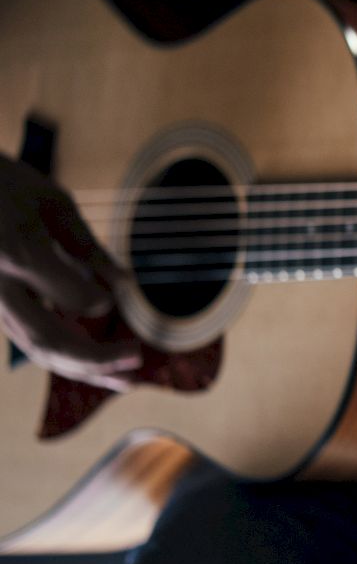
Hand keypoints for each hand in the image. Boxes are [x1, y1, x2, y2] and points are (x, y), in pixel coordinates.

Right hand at [0, 155, 139, 389]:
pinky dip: (63, 355)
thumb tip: (125, 284)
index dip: (98, 303)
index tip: (116, 300)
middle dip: (95, 358)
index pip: (71, 297)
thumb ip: (87, 246)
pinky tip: (96, 365)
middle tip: (137, 358)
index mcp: (20, 253)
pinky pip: (26, 338)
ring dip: (81, 368)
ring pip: (34, 347)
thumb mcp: (52, 202)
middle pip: (47, 338)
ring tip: (125, 380)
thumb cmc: (6, 183)